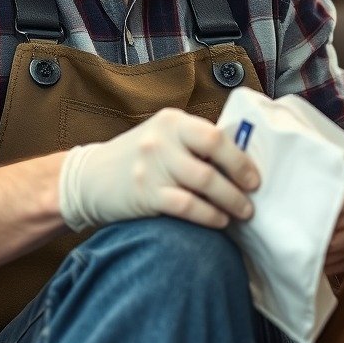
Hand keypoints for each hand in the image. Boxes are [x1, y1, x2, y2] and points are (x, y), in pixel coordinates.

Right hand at [58, 107, 259, 231]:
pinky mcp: (144, 193)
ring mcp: (152, 166)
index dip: (240, 158)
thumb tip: (242, 159)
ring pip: (204, 184)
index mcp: (172, 121)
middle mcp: (162, 140)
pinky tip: (219, 221)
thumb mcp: (163, 138)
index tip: (254, 177)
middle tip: (252, 197)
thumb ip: (194, 143)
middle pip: (213, 161)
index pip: (215, 136)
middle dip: (239, 182)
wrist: (89, 178)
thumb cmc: (138, 159)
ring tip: (241, 212)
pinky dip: (208, 216)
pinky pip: (187, 206)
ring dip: (230, 202)